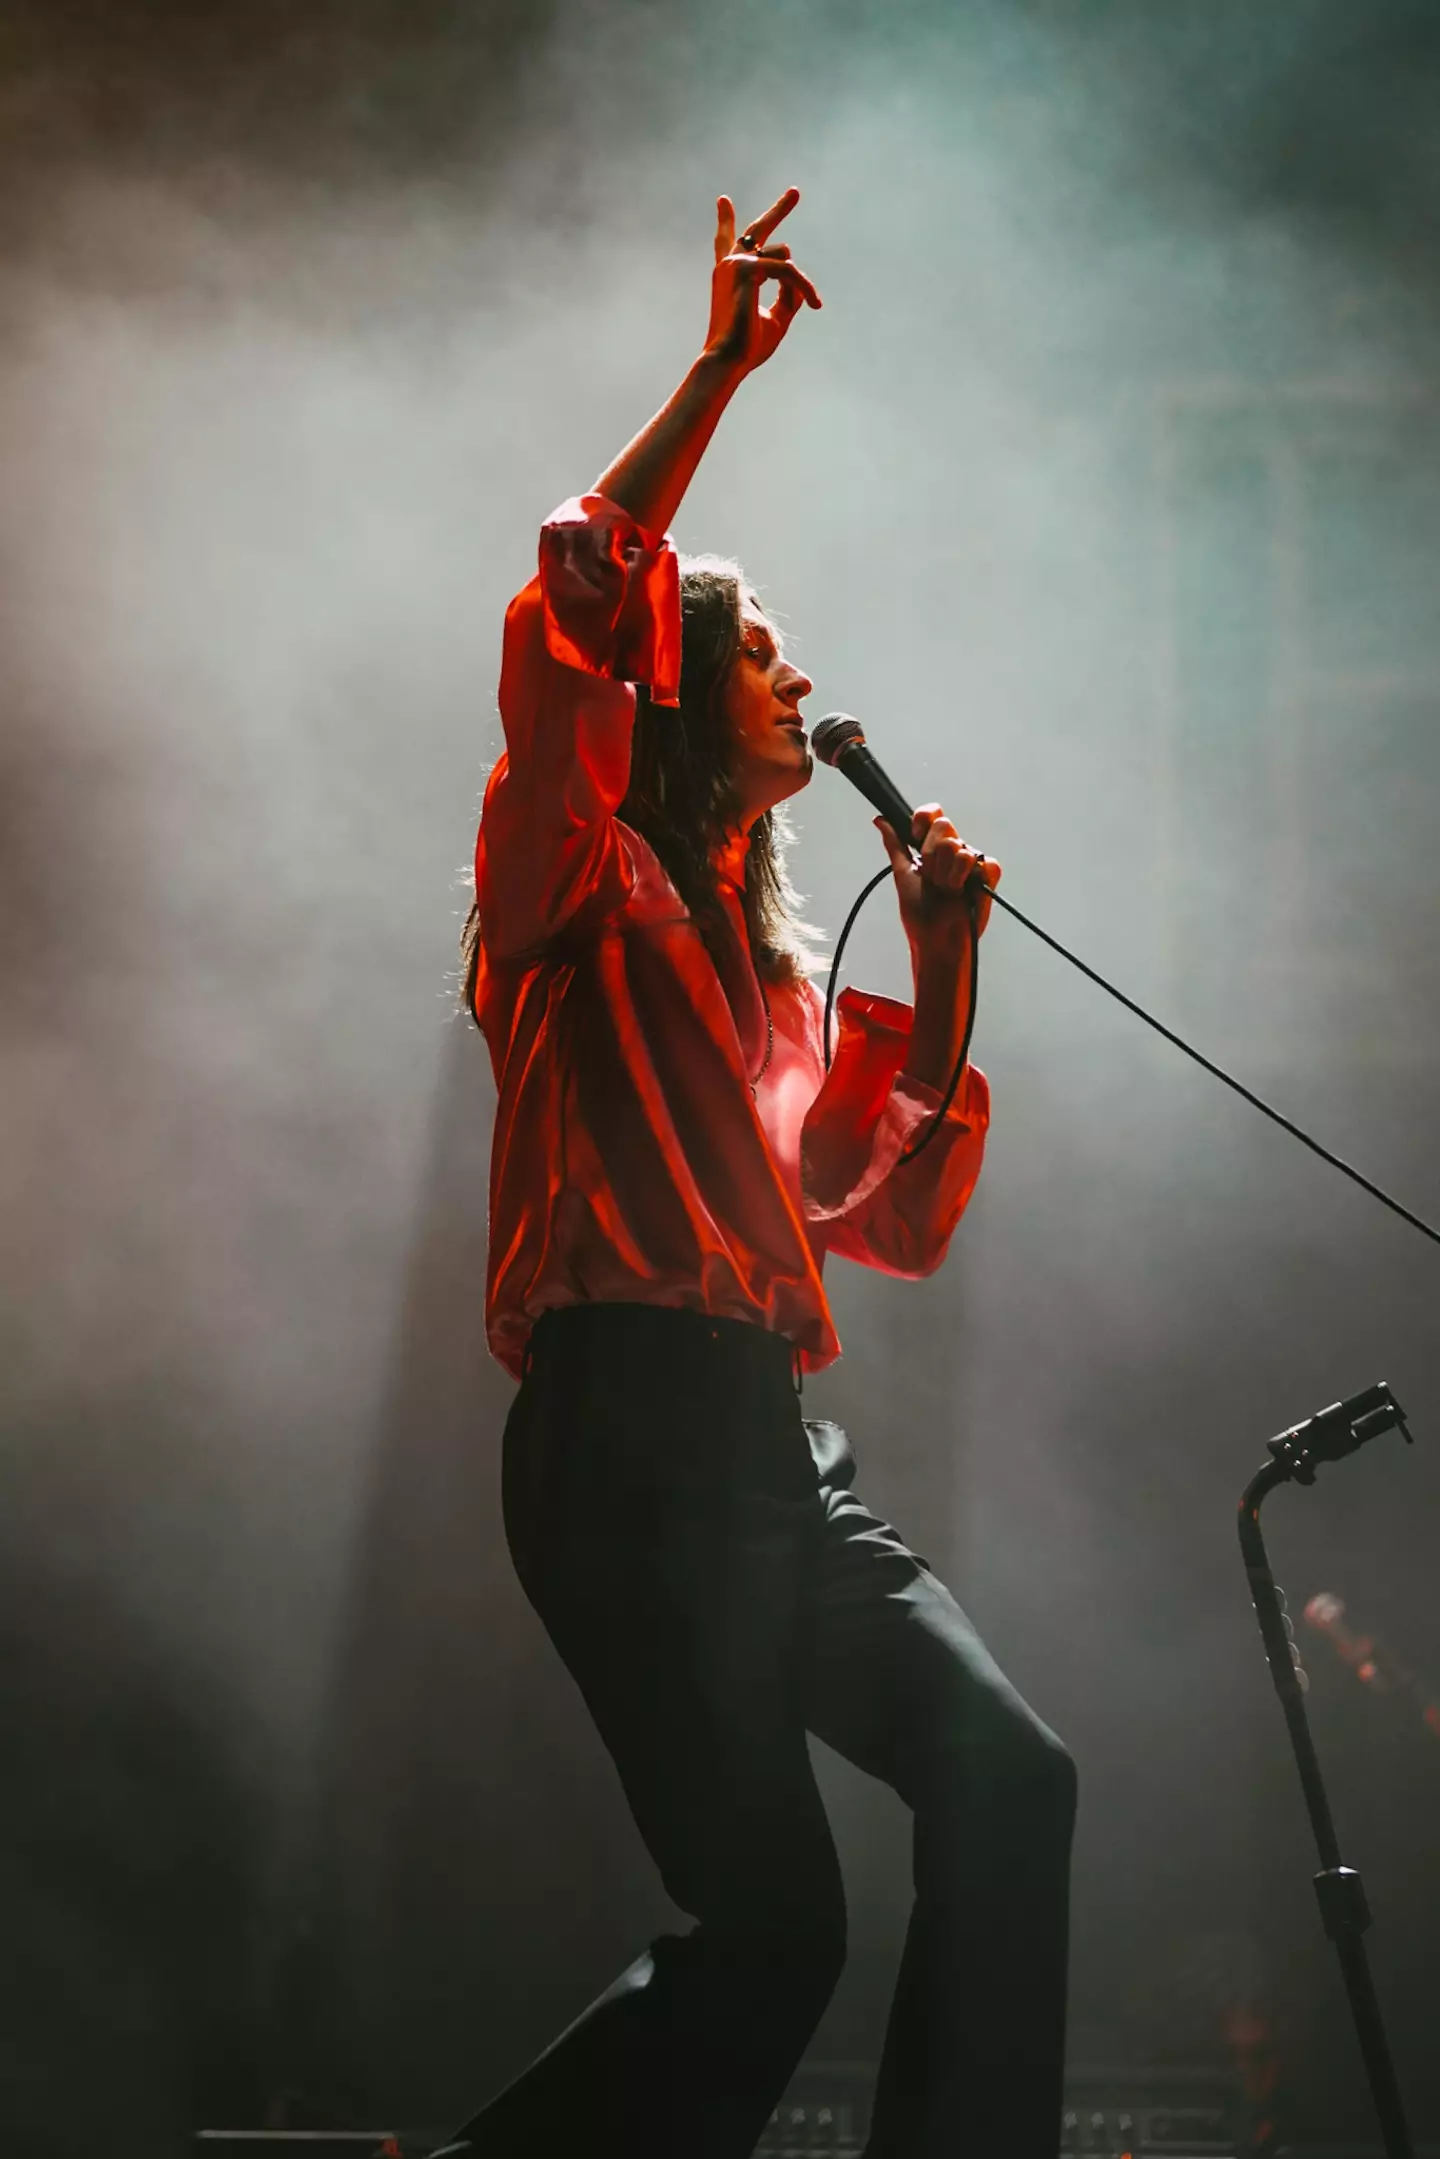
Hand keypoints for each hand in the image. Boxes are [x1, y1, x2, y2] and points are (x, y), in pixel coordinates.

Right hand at [703, 187, 821, 375]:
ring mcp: (735, 263)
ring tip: (812, 303)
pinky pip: (788, 269)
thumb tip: (798, 282)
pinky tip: (813, 303)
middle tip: (795, 192)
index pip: (727, 243)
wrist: (729, 361)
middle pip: (757, 229)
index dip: (725, 221)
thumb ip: (787, 299)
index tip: (723, 201)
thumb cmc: (747, 348)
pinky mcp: (746, 268)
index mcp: (731, 277)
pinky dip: (804, 285)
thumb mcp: (775, 320)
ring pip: (784, 255)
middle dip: (779, 209)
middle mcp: (729, 265)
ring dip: (801, 281)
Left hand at [876, 805, 1000, 954]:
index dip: (924, 819)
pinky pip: (986, 863)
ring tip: (946, 891)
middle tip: (931, 879)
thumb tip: (880, 820)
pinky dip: (970, 879)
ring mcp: (972, 864)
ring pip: (959, 848)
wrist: (934, 940)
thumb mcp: (902, 875)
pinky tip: (965, 893)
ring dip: (946, 875)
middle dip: (931, 856)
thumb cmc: (919, 914)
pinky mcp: (988, 877)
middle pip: (944, 827)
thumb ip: (895, 845)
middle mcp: (953, 851)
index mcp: (933, 848)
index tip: (915, 837)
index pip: (933, 815)